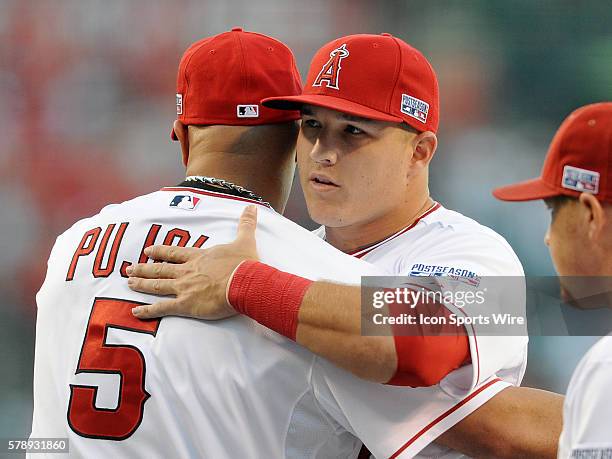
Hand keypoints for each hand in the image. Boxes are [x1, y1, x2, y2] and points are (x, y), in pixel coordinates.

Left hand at [127, 205, 258, 319]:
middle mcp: (187, 271)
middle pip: (161, 269)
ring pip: (157, 285)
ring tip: (129, 283)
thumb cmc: (245, 264)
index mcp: (199, 257)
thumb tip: (252, 207)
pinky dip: (148, 311)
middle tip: (130, 269)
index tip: (148, 251)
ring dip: (142, 284)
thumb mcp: (245, 240)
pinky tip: (135, 312)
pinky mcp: (186, 304)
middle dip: (144, 268)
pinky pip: (162, 308)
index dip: (160, 252)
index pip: (175, 253)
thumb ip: (246, 224)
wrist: (244, 282)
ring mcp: (184, 288)